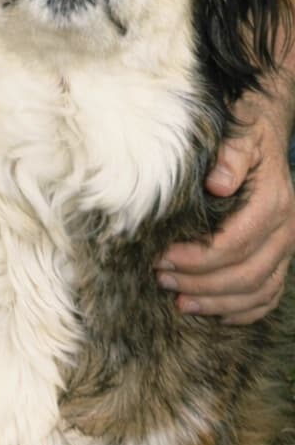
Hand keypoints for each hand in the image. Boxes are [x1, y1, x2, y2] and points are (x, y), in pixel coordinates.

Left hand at [156, 110, 294, 324]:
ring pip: (259, 289)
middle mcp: (286, 228)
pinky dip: (246, 310)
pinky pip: (271, 293)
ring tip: (180, 302)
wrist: (265, 129)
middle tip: (162, 280)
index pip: (235, 244)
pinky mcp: (282, 254)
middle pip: (247, 274)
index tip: (163, 258)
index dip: (198, 258)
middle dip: (202, 284)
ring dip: (219, 302)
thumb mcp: (237, 135)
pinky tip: (218, 315)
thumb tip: (217, 183)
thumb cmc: (244, 132)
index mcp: (273, 201)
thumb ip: (229, 157)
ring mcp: (287, 245)